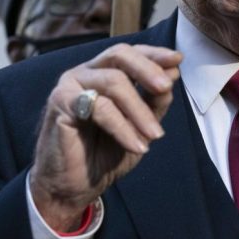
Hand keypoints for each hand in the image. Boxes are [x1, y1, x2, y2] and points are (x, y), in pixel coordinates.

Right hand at [29, 44, 181, 230]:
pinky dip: (123, 127)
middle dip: (148, 70)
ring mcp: (70, 85)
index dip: (154, 54)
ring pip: (113, 82)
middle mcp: (85, 73)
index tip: (178, 60)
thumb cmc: (103, 153)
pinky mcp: (60, 102)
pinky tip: (136, 146)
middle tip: (166, 88)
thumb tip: (173, 73)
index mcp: (102, 72)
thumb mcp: (139, 125)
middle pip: (119, 55)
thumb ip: (153, 100)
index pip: (129, 53)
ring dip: (140, 110)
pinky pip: (100, 108)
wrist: (73, 186)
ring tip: (155, 135)